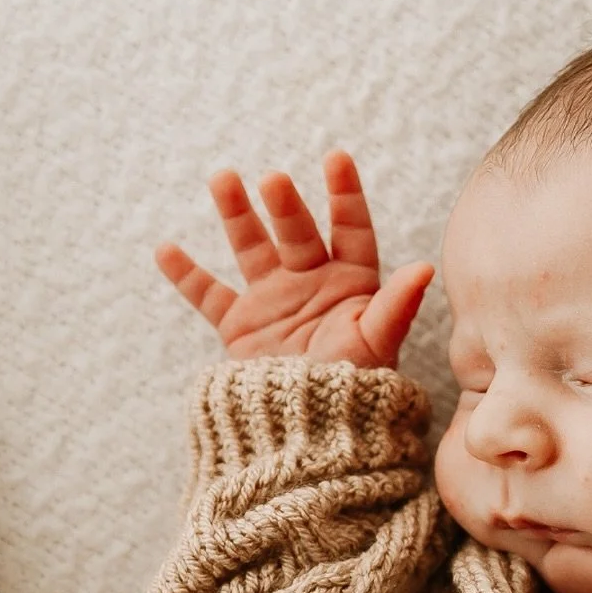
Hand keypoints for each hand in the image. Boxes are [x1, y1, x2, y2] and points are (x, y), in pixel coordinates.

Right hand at [155, 150, 434, 367]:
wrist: (311, 434)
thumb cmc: (354, 389)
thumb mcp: (377, 344)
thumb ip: (396, 306)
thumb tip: (426, 268)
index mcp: (352, 283)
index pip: (351, 229)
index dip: (345, 195)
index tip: (336, 158)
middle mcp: (312, 283)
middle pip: (297, 233)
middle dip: (287, 207)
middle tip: (274, 181)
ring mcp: (274, 300)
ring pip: (252, 246)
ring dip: (237, 215)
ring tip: (223, 179)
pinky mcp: (240, 326)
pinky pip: (208, 294)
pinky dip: (187, 275)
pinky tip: (165, 250)